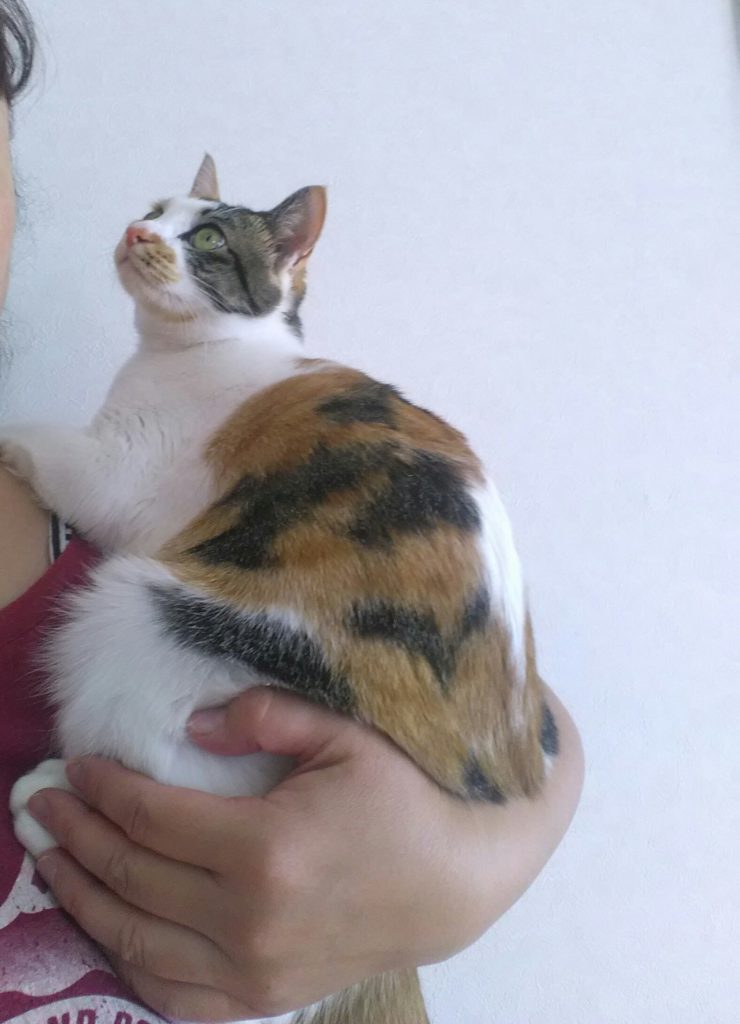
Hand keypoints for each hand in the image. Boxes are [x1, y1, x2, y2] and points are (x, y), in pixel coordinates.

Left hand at [27, 687, 582, 1021]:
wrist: (456, 882)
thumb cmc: (405, 798)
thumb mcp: (346, 736)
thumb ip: (266, 718)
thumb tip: (190, 724)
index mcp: (265, 849)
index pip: (152, 818)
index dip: (104, 790)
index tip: (75, 766)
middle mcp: (248, 920)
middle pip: (131, 876)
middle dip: (77, 835)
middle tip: (42, 804)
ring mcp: (253, 971)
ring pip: (135, 941)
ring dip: (81, 900)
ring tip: (50, 862)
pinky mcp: (264, 998)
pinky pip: (172, 995)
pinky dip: (127, 962)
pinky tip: (105, 930)